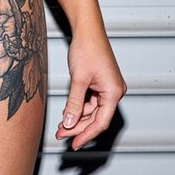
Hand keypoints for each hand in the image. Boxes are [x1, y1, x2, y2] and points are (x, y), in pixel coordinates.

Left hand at [55, 30, 126, 149]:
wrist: (87, 29)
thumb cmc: (87, 49)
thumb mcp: (78, 79)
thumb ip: (73, 103)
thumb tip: (69, 123)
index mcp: (114, 92)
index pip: (100, 122)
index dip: (86, 135)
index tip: (74, 144)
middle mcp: (114, 92)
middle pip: (95, 118)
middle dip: (78, 127)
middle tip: (61, 134)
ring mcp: (108, 88)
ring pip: (91, 111)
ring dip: (76, 118)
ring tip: (61, 126)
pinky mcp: (100, 83)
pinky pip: (90, 101)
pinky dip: (78, 107)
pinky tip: (67, 113)